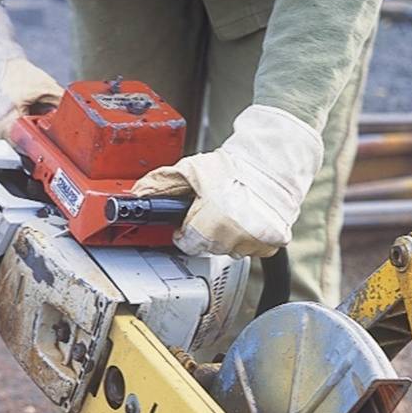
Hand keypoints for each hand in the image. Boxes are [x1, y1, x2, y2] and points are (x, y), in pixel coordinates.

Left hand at [131, 105, 323, 257]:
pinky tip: (247, 219)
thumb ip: (161, 184)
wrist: (272, 161)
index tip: (188, 221)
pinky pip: (253, 250)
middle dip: (206, 232)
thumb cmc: (233, 166)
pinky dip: (249, 238)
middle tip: (212, 210)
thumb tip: (137, 194)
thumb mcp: (191, 170)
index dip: (185, 231)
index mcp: (213, 221)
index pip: (188, 243)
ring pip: (231, 251)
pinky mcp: (273, 242)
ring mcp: (256, 241)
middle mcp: (236, 235)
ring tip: (231, 212)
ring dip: (228, 237)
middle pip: (209, 248)